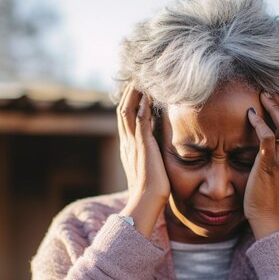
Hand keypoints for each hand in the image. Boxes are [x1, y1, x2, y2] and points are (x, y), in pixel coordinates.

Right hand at [117, 84, 169, 237]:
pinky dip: (143, 106)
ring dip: (134, 94)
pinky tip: (148, 94)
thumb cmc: (152, 190)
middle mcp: (127, 142)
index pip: (125, 120)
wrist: (146, 201)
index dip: (129, 103)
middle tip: (137, 77)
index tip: (137, 90)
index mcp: (127, 147)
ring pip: (128, 111)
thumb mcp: (149, 168)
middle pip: (123, 111)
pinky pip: (140, 120)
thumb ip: (149, 157)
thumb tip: (156, 152)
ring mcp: (133, 143)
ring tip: (141, 79)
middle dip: (129, 93)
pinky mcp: (143, 145)